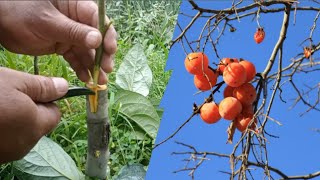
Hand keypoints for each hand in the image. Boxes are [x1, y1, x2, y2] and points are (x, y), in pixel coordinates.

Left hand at [0, 0, 116, 83]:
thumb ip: (74, 31)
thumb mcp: (48, 22)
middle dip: (103, 54)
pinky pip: (76, 58)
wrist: (1, 23)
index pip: (97, 20)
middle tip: (106, 69)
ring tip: (99, 80)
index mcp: (75, 7)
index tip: (110, 50)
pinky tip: (86, 79)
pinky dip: (81, 68)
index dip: (107, 35)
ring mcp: (71, 35)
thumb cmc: (21, 12)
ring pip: (88, 51)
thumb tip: (98, 40)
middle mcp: (77, 21)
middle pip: (97, 38)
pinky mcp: (63, 46)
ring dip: (94, 66)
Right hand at [0, 67, 67, 162]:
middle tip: (9, 94)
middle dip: (30, 108)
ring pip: (21, 132)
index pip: (56, 113)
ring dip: (14, 118)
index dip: (47, 99)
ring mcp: (8, 153)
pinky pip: (6, 140)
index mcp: (36, 125)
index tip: (31, 90)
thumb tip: (65, 87)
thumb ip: (43, 86)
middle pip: (39, 124)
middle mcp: (26, 144)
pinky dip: (1, 129)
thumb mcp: (15, 82)